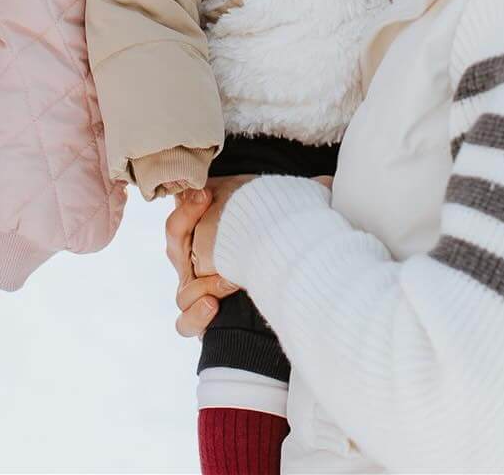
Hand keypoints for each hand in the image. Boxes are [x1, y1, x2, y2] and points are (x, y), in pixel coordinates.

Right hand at [166, 173, 332, 337]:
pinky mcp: (201, 318)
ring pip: (181, 282)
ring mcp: (196, 289)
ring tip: (226, 277)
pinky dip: (195, 315)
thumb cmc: (278, 252)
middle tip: (208, 207)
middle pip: (175, 239)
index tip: (208, 192)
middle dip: (188, 221)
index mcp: (208, 230)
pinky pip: (184, 321)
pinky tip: (213, 306)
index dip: (188, 201)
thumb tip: (329, 181)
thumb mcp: (282, 219)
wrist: (282, 297)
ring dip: (201, 279)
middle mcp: (196, 258)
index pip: (182, 210)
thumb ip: (296, 199)